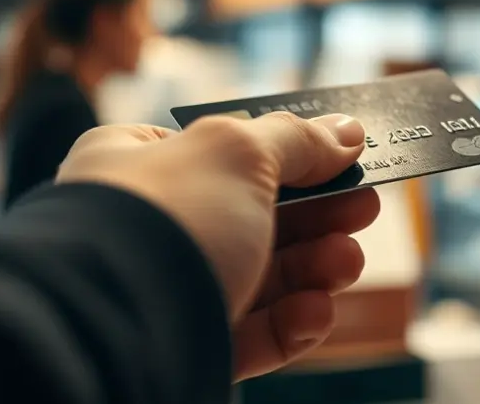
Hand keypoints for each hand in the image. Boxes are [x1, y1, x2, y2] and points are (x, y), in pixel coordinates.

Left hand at [55, 113, 379, 379]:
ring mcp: (164, 290)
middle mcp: (146, 226)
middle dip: (316, 217)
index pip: (221, 149)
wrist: (114, 330)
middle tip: (365, 208)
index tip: (343, 158)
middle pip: (253, 216)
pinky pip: (248, 335)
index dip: (288, 152)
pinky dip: (290, 325)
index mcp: (138, 163)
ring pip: (258, 279)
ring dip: (313, 269)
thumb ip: (296, 141)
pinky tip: (316, 312)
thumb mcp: (238, 154)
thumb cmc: (164, 221)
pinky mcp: (183, 348)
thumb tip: (346, 132)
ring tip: (347, 262)